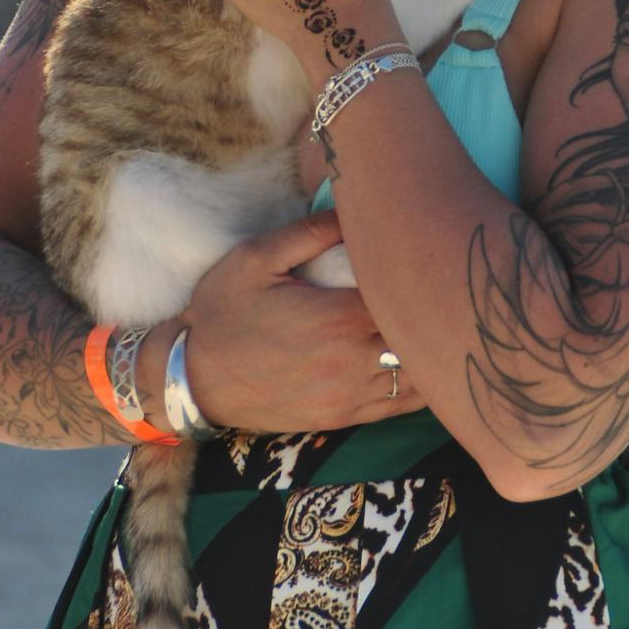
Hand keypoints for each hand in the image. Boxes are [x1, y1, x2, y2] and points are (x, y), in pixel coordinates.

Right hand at [173, 210, 424, 430]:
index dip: (424, 277)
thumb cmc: (221, 313)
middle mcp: (353, 360)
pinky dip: (419, 385)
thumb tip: (355, 211)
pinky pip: (400, 405)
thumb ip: (310, 233)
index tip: (426, 258)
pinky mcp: (343, 417)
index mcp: (338, 317)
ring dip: (429, 350)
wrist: (190, 379)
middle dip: (432, 312)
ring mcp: (350, 395)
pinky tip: (419, 362)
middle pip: (421, 339)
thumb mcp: (256, 258)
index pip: (407, 296)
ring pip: (419, 377)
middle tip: (438, 287)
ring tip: (430, 322)